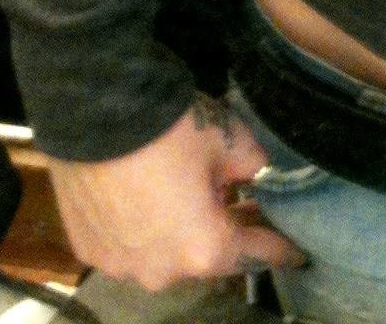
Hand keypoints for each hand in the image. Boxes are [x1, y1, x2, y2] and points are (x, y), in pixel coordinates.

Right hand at [45, 94, 309, 294]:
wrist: (96, 113)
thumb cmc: (172, 130)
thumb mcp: (231, 141)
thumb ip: (253, 166)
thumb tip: (253, 173)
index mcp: (203, 250)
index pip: (255, 253)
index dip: (279, 249)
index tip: (296, 254)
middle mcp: (161, 272)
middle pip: (205, 255)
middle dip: (225, 229)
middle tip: (238, 201)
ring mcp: (119, 265)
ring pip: (164, 253)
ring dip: (180, 230)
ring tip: (187, 194)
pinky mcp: (88, 249)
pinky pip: (128, 244)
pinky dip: (142, 227)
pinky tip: (146, 197)